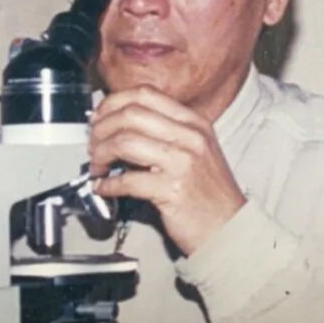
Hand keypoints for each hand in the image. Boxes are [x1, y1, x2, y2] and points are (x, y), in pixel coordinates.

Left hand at [89, 85, 245, 255]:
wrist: (230, 228)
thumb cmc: (209, 193)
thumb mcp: (196, 151)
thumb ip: (165, 133)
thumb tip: (120, 126)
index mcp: (194, 123)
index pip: (145, 95)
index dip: (113, 103)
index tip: (99, 118)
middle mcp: (190, 137)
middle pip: (130, 114)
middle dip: (101, 129)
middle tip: (93, 145)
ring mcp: (182, 163)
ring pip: (124, 142)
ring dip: (101, 154)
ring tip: (98, 167)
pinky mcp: (172, 190)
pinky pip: (127, 180)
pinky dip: (108, 184)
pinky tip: (104, 188)